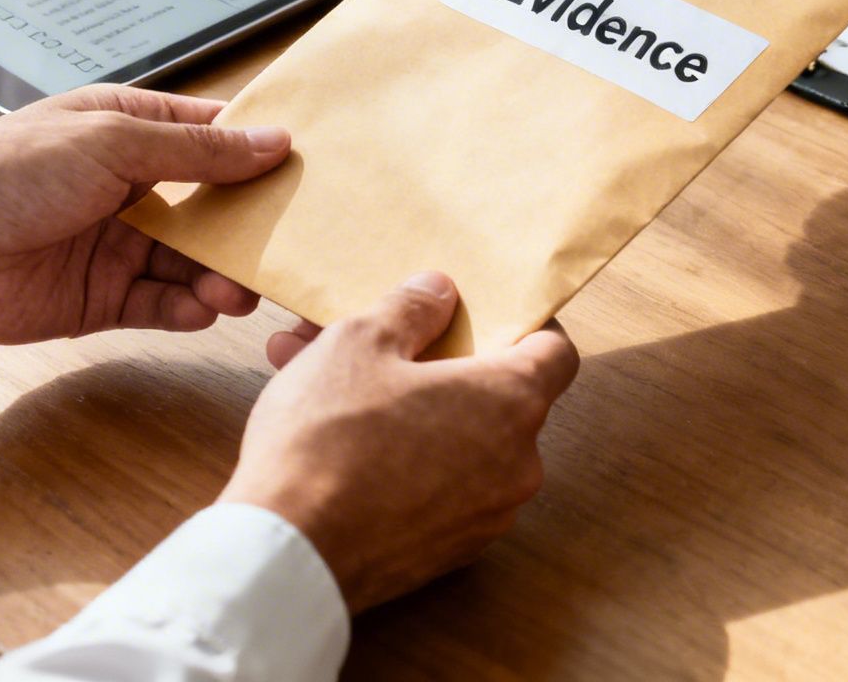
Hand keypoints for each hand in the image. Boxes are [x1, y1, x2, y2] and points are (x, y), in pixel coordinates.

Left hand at [0, 85, 291, 349]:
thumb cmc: (7, 174)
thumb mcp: (112, 144)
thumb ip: (198, 153)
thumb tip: (275, 141)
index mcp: (130, 129)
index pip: (212, 136)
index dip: (260, 150)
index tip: (311, 169)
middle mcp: (131, 185)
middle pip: (215, 206)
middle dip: (251, 226)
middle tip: (289, 246)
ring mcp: (119, 244)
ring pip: (196, 261)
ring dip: (223, 274)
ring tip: (239, 290)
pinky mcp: (105, 298)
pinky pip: (164, 304)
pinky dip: (189, 308)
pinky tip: (203, 309)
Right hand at [220, 272, 578, 611]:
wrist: (291, 555)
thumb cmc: (329, 438)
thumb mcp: (360, 342)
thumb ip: (410, 308)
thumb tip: (439, 292)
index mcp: (511, 402)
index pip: (556, 354)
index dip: (527, 328)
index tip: (491, 318)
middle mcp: (516, 464)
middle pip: (499, 399)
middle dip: (442, 368)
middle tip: (385, 347)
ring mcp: (485, 516)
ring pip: (461, 445)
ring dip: (412, 413)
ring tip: (336, 390)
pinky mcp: (448, 553)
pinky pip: (439, 490)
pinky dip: (406, 464)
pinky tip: (340, 445)